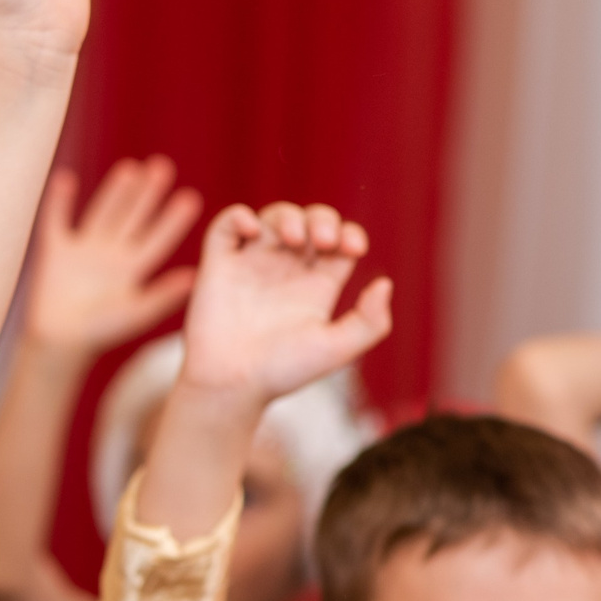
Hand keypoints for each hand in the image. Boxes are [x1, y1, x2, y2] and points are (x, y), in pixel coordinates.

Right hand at [26, 158, 200, 356]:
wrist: (57, 344)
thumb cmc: (98, 334)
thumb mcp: (135, 314)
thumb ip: (162, 296)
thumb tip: (194, 277)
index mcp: (132, 271)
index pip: (157, 238)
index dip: (172, 219)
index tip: (190, 198)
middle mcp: (110, 256)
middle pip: (131, 218)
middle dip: (146, 194)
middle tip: (162, 167)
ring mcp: (82, 252)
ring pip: (101, 213)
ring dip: (114, 192)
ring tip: (130, 168)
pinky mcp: (54, 253)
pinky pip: (57, 221)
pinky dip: (59, 201)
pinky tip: (66, 178)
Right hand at [176, 203, 393, 407]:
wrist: (231, 383)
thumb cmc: (283, 371)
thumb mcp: (338, 349)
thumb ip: (371, 322)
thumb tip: (383, 284)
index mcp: (315, 287)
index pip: (339, 242)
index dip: (349, 233)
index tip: (352, 248)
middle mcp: (284, 272)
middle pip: (309, 222)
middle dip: (322, 219)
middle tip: (323, 240)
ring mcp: (250, 266)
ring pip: (272, 218)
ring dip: (287, 216)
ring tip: (293, 238)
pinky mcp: (217, 266)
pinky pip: (225, 226)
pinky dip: (237, 216)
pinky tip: (253, 230)